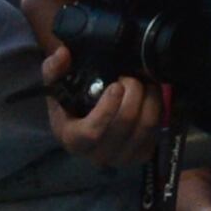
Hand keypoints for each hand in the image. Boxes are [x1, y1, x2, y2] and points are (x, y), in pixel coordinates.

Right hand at [42, 58, 167, 169]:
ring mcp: (120, 157)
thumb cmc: (69, 103)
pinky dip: (156, 108)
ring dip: (149, 97)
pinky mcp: (139, 154)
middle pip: (124, 123)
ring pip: (145, 125)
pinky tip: (149, 96)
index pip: (91, 132)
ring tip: (143, 81)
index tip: (116, 86)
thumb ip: (53, 68)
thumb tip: (63, 54)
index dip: (106, 110)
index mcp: (73, 139)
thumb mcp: (56, 85)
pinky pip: (156, 131)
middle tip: (130, 76)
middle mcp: (97, 153)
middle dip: (133, 92)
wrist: (85, 120)